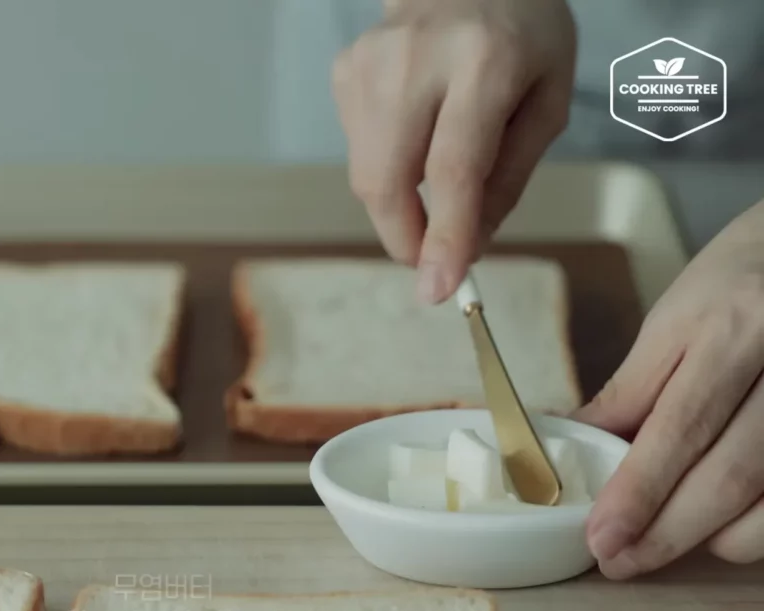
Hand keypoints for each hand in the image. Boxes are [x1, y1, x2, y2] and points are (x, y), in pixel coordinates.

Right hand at [332, 0, 575, 302]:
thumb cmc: (523, 40)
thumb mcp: (547, 104)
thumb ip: (508, 180)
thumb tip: (466, 249)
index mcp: (484, 61)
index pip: (454, 168)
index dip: (444, 236)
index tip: (438, 289)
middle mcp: (416, 57)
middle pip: (388, 178)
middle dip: (405, 237)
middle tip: (429, 261)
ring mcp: (369, 61)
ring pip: (366, 173)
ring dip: (399, 202)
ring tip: (436, 168)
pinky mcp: (344, 70)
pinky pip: (358, 149)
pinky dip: (387, 163)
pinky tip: (415, 128)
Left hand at [575, 199, 763, 577]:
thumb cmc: (743, 279)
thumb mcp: (677, 318)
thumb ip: (631, 390)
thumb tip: (574, 445)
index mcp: (738, 328)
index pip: (680, 427)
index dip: (637, 491)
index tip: (600, 535)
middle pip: (731, 476)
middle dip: (667, 532)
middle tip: (618, 561)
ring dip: (714, 538)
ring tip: (666, 538)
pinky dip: (760, 527)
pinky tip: (724, 524)